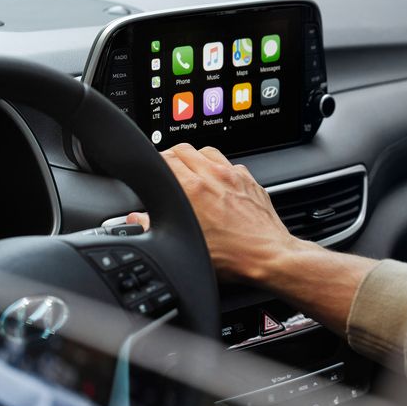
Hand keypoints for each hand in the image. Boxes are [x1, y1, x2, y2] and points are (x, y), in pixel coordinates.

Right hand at [146, 143, 314, 283]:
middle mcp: (214, 176)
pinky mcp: (250, 181)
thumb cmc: (232, 256)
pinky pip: (229, 164)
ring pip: (207, 151)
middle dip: (171, 156)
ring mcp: (234, 176)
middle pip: (184, 149)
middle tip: (166, 170)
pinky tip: (217, 184)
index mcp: (193, 189)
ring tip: (190, 172)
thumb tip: (136, 219)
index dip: (155, 162)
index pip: (166, 158)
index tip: (152, 171)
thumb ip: (152, 228)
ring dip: (195, 158)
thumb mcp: (185, 245)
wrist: (270, 256)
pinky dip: (219, 169)